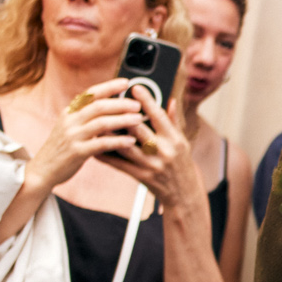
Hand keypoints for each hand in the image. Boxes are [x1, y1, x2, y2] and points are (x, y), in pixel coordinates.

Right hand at [21, 79, 153, 195]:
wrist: (42, 170)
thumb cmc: (61, 149)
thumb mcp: (69, 128)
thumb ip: (85, 117)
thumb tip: (108, 107)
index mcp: (70, 112)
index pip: (91, 93)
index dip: (110, 86)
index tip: (126, 82)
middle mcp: (70, 121)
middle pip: (99, 106)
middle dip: (121, 103)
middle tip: (138, 105)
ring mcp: (73, 136)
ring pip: (102, 123)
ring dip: (123, 120)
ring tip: (139, 120)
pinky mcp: (77, 152)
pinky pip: (101, 144)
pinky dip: (118, 141)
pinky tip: (131, 141)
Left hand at [99, 78, 200, 213]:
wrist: (185, 194)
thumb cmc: (183, 165)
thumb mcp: (183, 142)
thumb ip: (174, 121)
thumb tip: (171, 100)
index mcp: (174, 139)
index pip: (158, 115)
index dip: (146, 99)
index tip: (134, 87)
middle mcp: (164, 151)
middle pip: (139, 128)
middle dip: (123, 114)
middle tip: (110, 102)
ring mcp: (152, 165)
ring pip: (126, 145)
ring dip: (110, 134)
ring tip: (98, 122)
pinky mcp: (142, 177)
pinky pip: (120, 164)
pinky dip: (107, 155)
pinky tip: (97, 147)